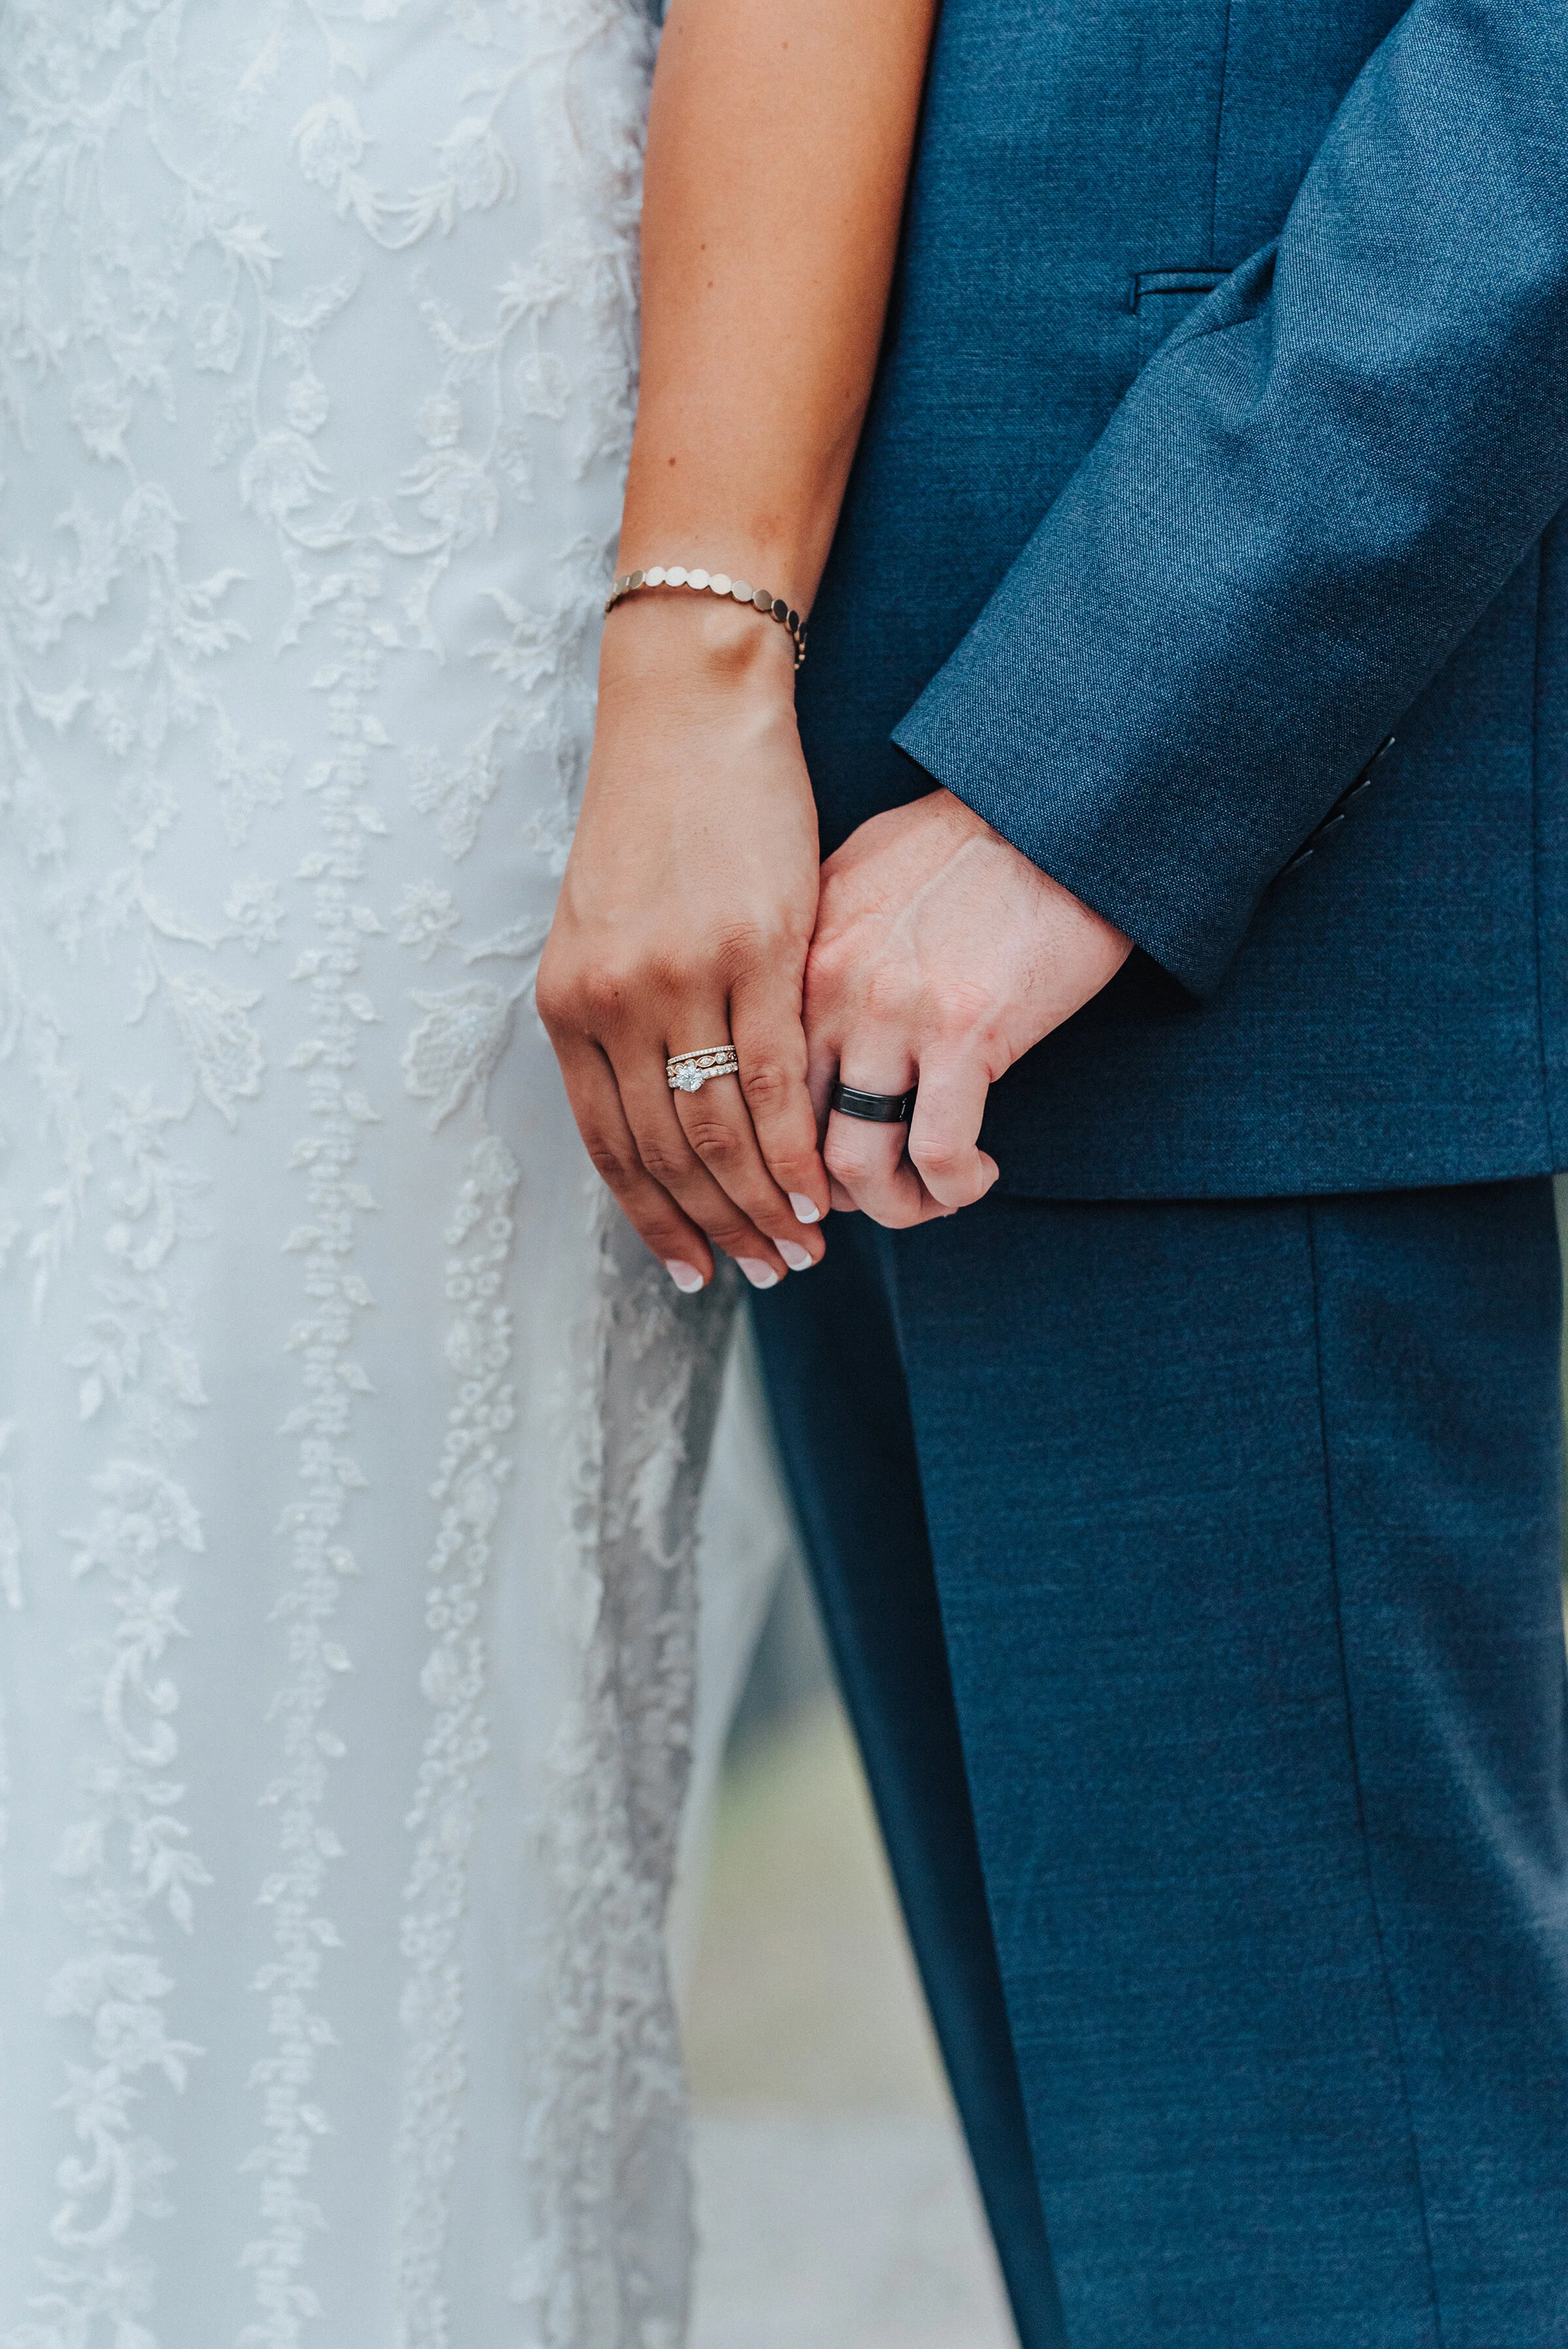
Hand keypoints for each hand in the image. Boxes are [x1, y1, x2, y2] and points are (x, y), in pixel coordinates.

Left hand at [537, 593, 829, 1291]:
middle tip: (767, 1273)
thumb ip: (624, 1021)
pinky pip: (773, 1078)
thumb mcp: (609, 929)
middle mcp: (611, 1001)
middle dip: (716, 1228)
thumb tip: (656, 1109)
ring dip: (760, 1203)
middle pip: (665, 1152)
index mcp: (569, 1004)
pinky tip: (816, 1184)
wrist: (690, 715)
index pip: (608, 1146)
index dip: (655, 1220)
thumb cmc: (658, 820)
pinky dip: (794, 1144)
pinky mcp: (755, 949)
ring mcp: (680, 977)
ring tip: (801, 1247)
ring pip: (719, 1129)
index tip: (694, 1270)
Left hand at [805, 788, 1130, 1224]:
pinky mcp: (966, 1031)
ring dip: (892, 1205)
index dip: (772, 1153)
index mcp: (797, 955)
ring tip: (930, 1196)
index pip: (748, 1084)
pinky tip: (975, 1175)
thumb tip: (798, 1015)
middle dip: (822, 1195)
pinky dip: (953, 1186)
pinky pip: (937, 1152)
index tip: (806, 1178)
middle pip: (787, 1138)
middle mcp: (828, 988)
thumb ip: (817, 949)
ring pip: (853, 1163)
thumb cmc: (971, 842)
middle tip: (870, 1200)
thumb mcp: (860, 878)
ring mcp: (893, 1012)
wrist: (1056, 809)